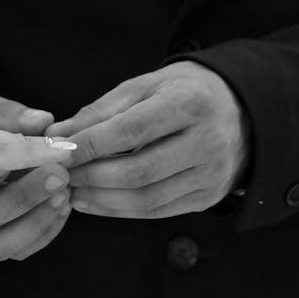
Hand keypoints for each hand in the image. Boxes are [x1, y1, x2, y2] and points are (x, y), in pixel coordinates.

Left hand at [47, 61, 248, 218]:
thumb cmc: (183, 93)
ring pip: (147, 198)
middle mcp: (208, 141)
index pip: (131, 131)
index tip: (57, 151)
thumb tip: (57, 135)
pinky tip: (94, 203)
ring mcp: (211, 174)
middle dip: (91, 177)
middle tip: (60, 176)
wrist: (241, 112)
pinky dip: (119, 210)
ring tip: (71, 192)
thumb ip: (101, 111)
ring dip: (101, 199)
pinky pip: (157, 211)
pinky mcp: (209, 197)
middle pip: (138, 171)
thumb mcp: (146, 86)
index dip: (89, 145)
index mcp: (191, 103)